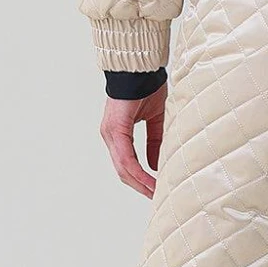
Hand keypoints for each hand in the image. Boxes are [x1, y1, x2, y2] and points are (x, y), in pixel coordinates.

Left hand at [100, 82, 166, 197]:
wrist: (141, 68)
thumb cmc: (147, 88)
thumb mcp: (155, 120)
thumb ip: (155, 142)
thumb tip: (155, 165)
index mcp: (118, 134)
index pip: (127, 164)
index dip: (140, 179)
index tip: (155, 190)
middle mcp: (110, 136)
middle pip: (123, 171)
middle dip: (140, 187)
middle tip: (156, 198)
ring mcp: (110, 134)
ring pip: (123, 168)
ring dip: (140, 183)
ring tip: (155, 194)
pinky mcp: (115, 130)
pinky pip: (127, 158)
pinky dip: (139, 172)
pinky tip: (151, 180)